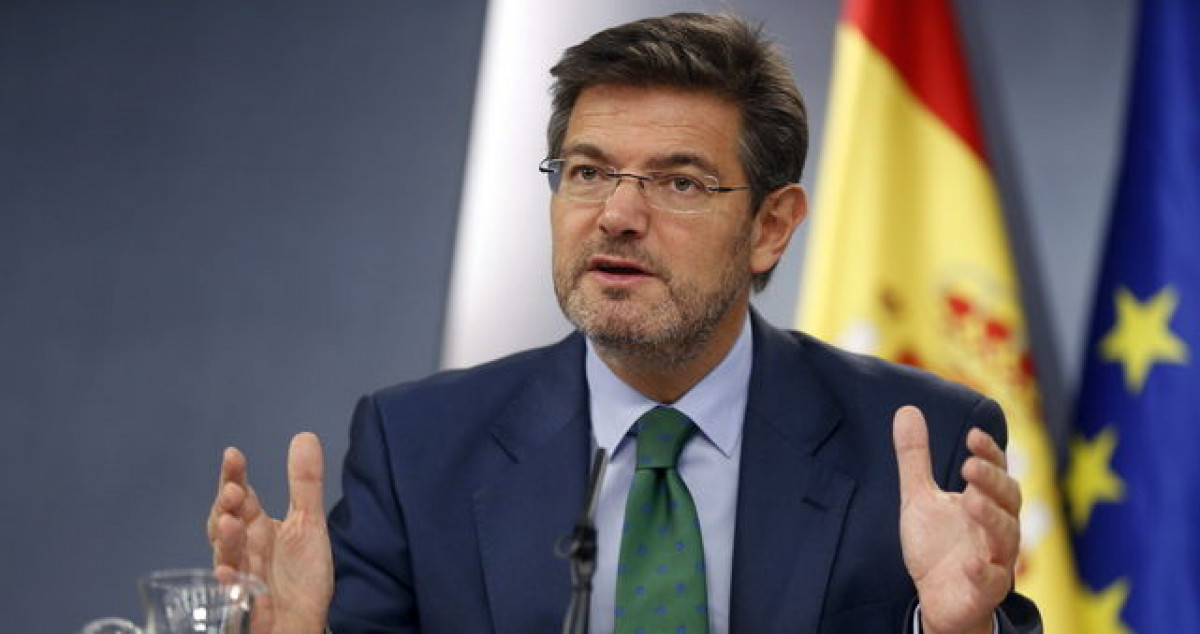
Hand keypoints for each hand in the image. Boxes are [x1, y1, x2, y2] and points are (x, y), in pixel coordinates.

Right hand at [206, 433, 333, 633]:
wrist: (303, 624)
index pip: (240, 496)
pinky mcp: (243, 607)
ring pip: (226, 557)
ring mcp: (240, 579)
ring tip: (230, 521)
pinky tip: (228, 574)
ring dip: (226, 540)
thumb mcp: (308, 525)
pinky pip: (232, 597)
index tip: (233, 454)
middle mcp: (243, 551)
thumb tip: (305, 436)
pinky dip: (229, 585)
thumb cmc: (301, 579)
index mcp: (255, 528)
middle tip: (234, 491)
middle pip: (225, 523)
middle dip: (225, 507)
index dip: (234, 476)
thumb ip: (305, 484)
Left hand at [893, 406, 1020, 633]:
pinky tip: (970, 562)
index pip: (996, 472)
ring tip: (971, 501)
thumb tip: (907, 409)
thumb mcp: (919, 498)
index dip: (989, 454)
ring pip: (1005, 536)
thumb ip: (915, 458)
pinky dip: (983, 571)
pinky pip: (991, 580)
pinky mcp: (986, 590)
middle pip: (1007, 499)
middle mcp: (997, 527)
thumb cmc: (937, 546)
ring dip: (991, 518)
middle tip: (969, 466)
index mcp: (984, 501)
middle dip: (991, 482)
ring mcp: (995, 558)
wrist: (937, 599)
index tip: (973, 436)